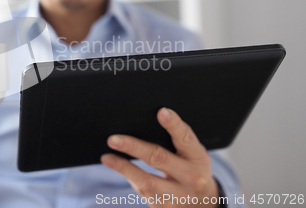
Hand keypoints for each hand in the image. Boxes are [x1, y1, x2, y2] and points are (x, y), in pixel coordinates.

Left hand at [101, 108, 221, 206]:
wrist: (203, 204)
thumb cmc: (191, 168)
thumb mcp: (193, 154)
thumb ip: (177, 140)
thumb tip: (150, 119)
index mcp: (198, 158)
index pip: (186, 138)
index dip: (174, 125)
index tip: (162, 112)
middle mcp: (190, 177)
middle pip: (159, 159)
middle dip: (134, 147)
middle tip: (114, 139)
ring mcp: (178, 195)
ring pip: (147, 181)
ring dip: (124, 168)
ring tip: (107, 157)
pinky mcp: (165, 206)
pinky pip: (143, 191)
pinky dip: (128, 177)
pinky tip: (116, 166)